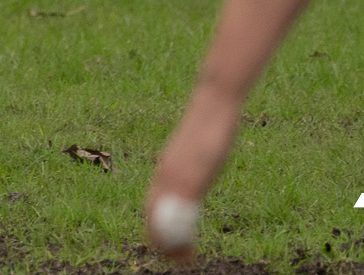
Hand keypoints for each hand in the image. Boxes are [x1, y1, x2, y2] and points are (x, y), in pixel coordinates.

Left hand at [144, 84, 242, 263]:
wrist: (212, 105)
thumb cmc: (208, 127)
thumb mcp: (195, 154)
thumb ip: (188, 169)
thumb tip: (189, 183)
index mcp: (165, 168)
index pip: (151, 205)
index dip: (155, 229)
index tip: (164, 248)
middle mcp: (165, 173)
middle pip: (154, 216)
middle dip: (161, 242)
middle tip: (175, 261)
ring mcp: (176, 176)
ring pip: (165, 219)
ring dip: (172, 245)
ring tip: (183, 262)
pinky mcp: (191, 177)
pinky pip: (182, 214)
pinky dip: (183, 236)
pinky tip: (191, 249)